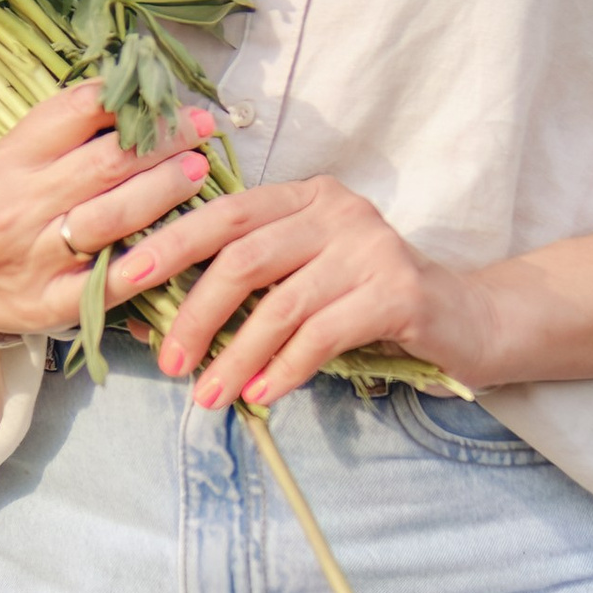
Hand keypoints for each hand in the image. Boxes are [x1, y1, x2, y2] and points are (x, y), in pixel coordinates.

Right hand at [0, 83, 215, 342]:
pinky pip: (108, 284)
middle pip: (108, 163)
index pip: (77, 112)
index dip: (130, 100)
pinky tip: (179, 246)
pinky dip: (148, 263)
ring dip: (166, 191)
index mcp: (10, 159)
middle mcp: (22, 204)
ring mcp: (35, 257)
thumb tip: (130, 102)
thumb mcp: (1, 157)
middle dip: (164, 142)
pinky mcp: (47, 303)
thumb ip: (57, 136)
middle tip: (199, 130)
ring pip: (116, 217)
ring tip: (198, 173)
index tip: (164, 97)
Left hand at [110, 172, 484, 410]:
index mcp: (307, 197)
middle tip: (170, 361)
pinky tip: (261, 395)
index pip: (226, 212)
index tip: (123, 276)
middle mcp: (339, 211)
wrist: (468, 322)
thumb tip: (156, 325)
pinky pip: (322, 335)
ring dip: (236, 355)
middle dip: (196, 311)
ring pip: (281, 304)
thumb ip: (248, 289)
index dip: (171, 242)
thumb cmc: (371, 306)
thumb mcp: (306, 283)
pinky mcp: (398, 292)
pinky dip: (283, 370)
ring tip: (207, 396)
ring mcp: (372, 248)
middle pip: (245, 256)